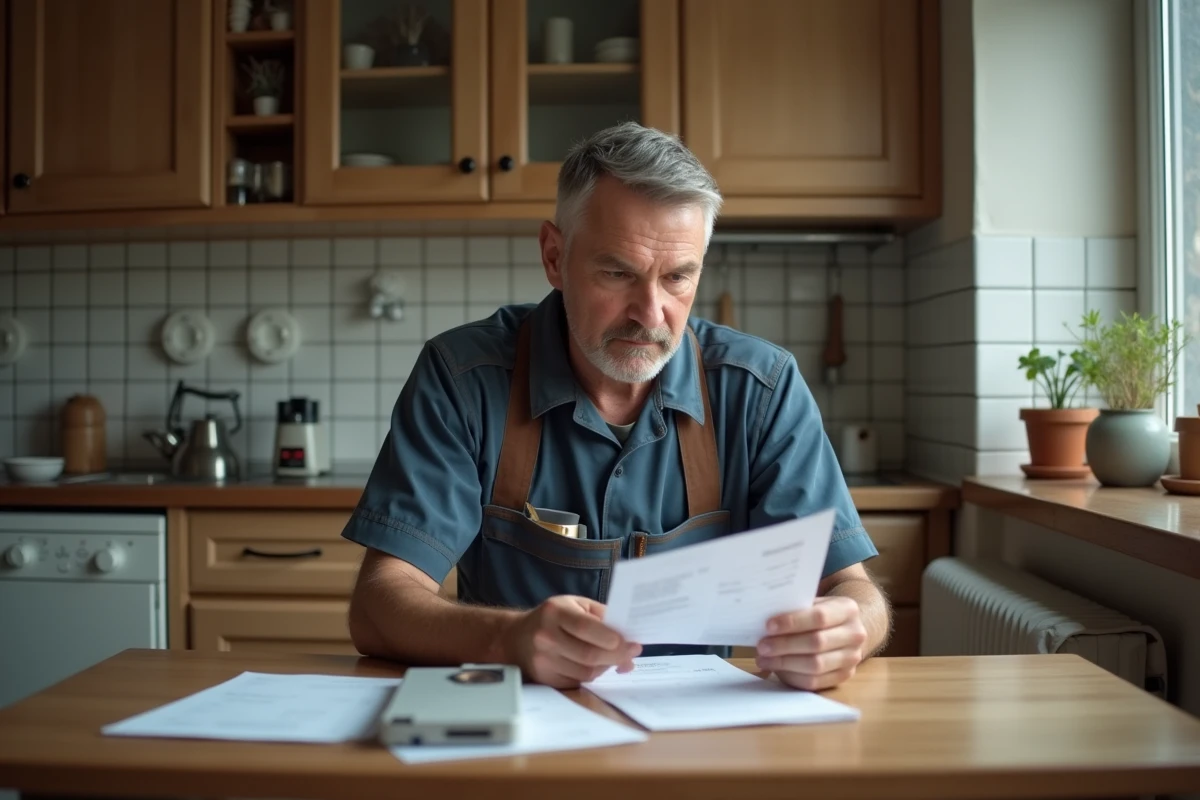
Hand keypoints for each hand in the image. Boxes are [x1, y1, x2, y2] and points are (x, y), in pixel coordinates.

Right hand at [505, 595, 641, 688]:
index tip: (632, 643)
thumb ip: (601, 616)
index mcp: (555, 612)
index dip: (613, 638)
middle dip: (617, 656)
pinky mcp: (544, 678)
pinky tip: (597, 666)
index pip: (587, 628)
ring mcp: (543, 661)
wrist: (515, 638)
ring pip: (586, 672)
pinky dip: (593, 675)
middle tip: (632, 654)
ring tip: (614, 658)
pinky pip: (578, 681)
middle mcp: (545, 637)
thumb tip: (628, 637)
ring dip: (606, 667)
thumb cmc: (553, 617)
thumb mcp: (575, 604)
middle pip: (589, 655)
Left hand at [755, 596, 867, 690]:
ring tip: (764, 658)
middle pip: (816, 643)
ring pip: (815, 665)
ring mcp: (852, 658)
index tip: (768, 626)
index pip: (819, 617)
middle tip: (762, 646)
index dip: (792, 622)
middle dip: (784, 645)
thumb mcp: (814, 603)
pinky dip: (792, 676)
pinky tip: (776, 669)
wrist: (845, 630)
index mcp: (847, 610)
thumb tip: (764, 618)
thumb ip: (795, 608)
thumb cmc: (820, 614)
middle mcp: (855, 634)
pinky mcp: (844, 676)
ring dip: (785, 663)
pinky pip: (815, 682)